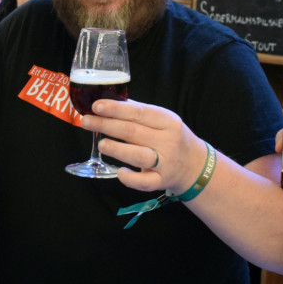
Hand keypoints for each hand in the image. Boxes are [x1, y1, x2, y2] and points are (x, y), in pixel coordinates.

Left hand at [82, 99, 208, 195]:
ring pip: (138, 156)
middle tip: (87, 121)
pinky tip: (120, 172)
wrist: (195, 165)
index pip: (139, 112)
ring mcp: (166, 163)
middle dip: (107, 125)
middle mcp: (168, 141)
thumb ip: (140, 112)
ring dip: (117, 149)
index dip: (116, 109)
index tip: (97, 106)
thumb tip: (111, 101)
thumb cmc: (173, 138)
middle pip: (133, 132)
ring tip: (101, 144)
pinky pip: (144, 182)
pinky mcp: (162, 181)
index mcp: (168, 121)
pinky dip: (130, 178)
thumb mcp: (163, 120)